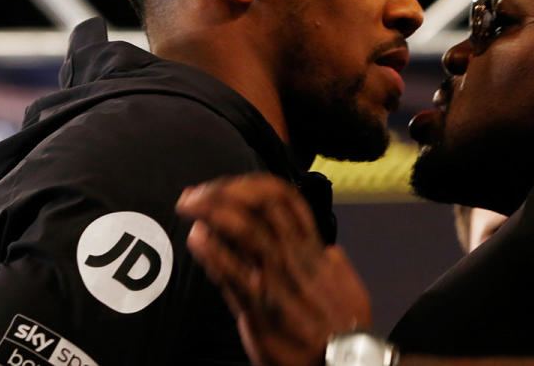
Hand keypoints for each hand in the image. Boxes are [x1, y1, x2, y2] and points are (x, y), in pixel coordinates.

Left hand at [176, 174, 371, 365]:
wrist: (343, 362)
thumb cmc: (342, 327)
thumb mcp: (344, 283)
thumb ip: (330, 262)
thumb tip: (326, 247)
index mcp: (314, 248)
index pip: (285, 198)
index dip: (251, 184)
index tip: (228, 185)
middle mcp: (295, 256)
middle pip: (261, 203)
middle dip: (223, 190)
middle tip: (196, 193)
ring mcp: (277, 280)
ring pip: (246, 228)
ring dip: (212, 210)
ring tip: (189, 205)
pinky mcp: (260, 308)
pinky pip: (231, 272)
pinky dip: (211, 250)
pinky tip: (196, 238)